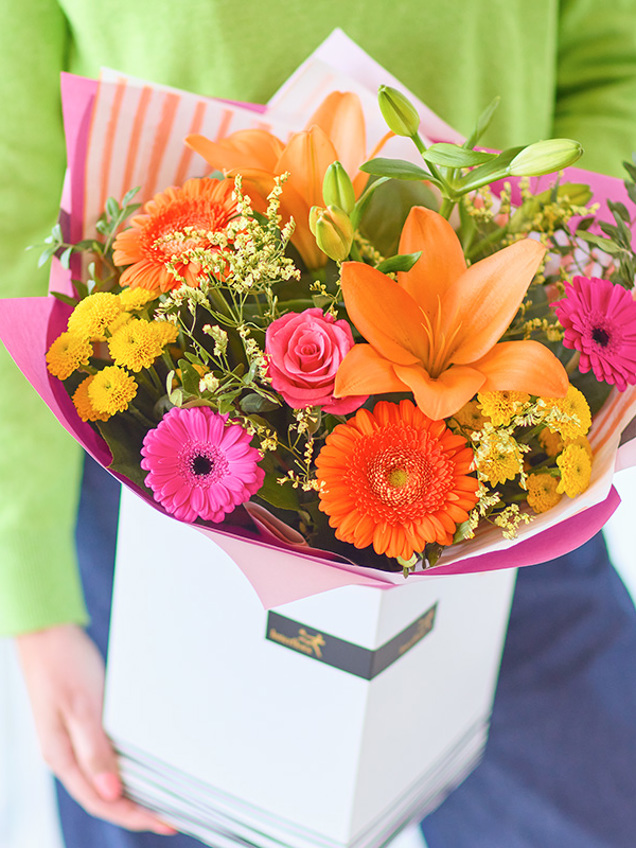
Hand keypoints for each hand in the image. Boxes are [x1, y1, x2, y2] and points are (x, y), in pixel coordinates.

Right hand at [16, 623, 175, 834]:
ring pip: (103, 780)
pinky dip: (122, 769)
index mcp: (60, 756)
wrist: (47, 635)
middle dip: (135, 811)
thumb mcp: (82, 707)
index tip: (161, 822)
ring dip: (130, 793)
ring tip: (160, 800)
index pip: (100, 801)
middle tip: (170, 818)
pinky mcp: (77, 728)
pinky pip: (102, 759)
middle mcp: (64, 755)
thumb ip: (95, 751)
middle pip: (102, 797)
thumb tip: (112, 793)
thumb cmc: (62, 665)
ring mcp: (69, 743)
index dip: (132, 815)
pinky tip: (140, 768)